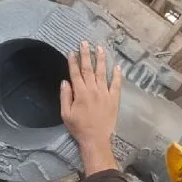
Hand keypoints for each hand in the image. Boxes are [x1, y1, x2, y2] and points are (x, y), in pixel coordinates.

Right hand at [60, 41, 121, 175]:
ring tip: (99, 48)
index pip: (76, 73)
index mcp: (80, 93)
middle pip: (88, 69)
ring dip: (100, 59)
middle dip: (86, 54)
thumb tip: (65, 81)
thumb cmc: (78, 127)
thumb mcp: (65, 114)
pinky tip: (116, 66)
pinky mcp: (113, 99)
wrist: (95, 139)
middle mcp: (93, 90)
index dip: (73, 61)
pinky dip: (116, 75)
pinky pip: (115, 84)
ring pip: (102, 73)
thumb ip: (65, 96)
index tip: (72, 51)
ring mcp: (105, 94)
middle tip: (84, 42)